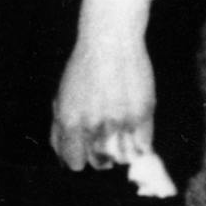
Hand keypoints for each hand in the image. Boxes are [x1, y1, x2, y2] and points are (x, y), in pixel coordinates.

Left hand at [50, 0, 154, 171]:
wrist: (110, 42)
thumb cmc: (82, 70)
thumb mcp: (62, 98)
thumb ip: (61, 129)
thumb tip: (65, 159)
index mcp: (70, 122)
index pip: (74, 163)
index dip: (78, 160)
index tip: (83, 154)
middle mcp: (94, 125)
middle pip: (100, 163)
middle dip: (101, 157)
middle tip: (103, 144)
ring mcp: (120, 121)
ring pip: (124, 158)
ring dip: (122, 151)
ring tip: (119, 134)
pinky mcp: (143, 114)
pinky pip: (144, 146)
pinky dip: (140, 143)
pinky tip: (133, 130)